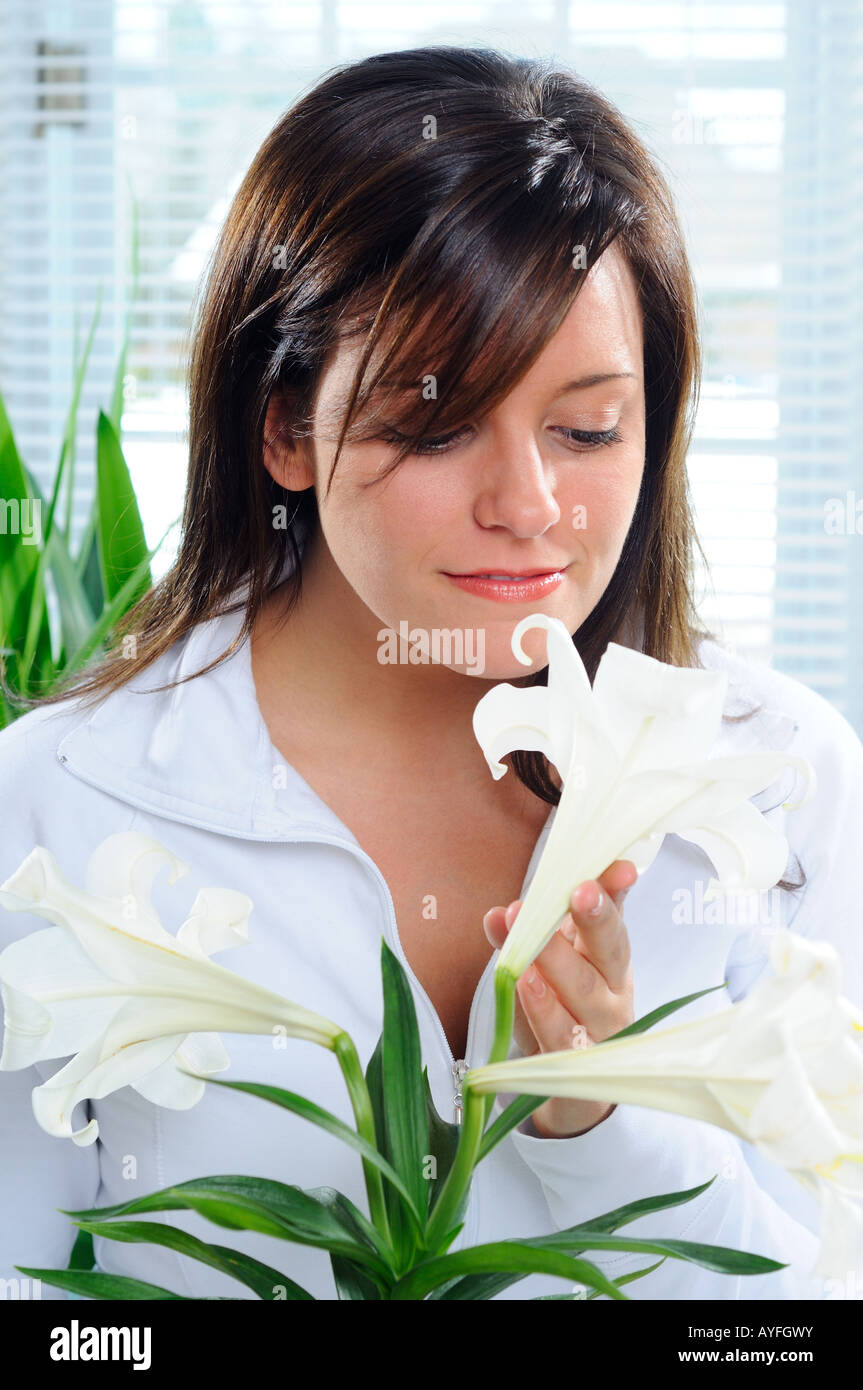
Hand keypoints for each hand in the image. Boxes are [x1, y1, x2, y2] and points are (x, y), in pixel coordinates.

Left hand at [482, 860, 636, 1138]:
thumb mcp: (558, 971)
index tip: (619, 867)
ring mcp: (599, 1030)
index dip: (616, 892)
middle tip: (579, 890)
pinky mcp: (576, 1065)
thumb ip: (532, 939)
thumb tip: (499, 912)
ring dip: (557, 959)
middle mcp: (613, 991)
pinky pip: (559, 1035)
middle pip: (611, 950)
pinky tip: (526, 985)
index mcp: (610, 959)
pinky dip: (543, 1009)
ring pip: (584, 991)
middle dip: (597, 917)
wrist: (576, 1095)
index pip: (616, 917)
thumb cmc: (567, 1014)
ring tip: (531, 935)